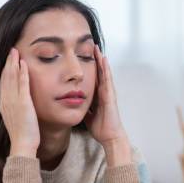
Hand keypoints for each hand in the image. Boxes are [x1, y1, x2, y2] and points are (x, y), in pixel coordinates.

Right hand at [0, 48, 39, 157]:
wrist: (22, 145)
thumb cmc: (22, 136)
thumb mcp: (15, 119)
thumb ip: (14, 109)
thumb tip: (17, 105)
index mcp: (3, 104)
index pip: (3, 83)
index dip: (5, 70)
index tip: (8, 60)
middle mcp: (6, 101)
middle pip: (5, 77)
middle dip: (8, 62)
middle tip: (11, 50)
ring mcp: (13, 101)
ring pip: (12, 78)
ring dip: (14, 63)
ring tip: (16, 52)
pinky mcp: (23, 103)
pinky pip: (22, 85)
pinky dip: (22, 73)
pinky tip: (24, 64)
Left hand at [85, 45, 131, 165]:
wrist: (110, 137)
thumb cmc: (100, 127)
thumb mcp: (87, 115)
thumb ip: (82, 108)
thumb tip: (73, 104)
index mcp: (98, 96)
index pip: (93, 78)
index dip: (89, 67)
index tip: (83, 56)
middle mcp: (104, 92)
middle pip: (99, 72)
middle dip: (95, 60)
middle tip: (91, 46)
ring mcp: (108, 93)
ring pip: (104, 73)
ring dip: (101, 60)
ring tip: (96, 48)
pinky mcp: (110, 96)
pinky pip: (107, 80)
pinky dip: (105, 69)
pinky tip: (103, 60)